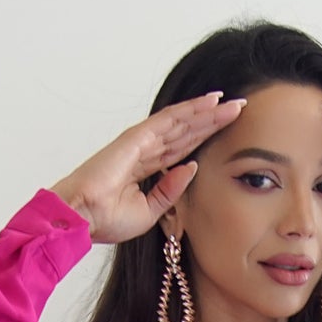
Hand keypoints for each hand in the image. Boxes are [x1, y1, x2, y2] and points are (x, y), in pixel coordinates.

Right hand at [50, 93, 246, 244]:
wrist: (84, 217)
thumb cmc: (106, 220)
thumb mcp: (150, 212)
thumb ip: (171, 191)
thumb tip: (191, 168)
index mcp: (147, 169)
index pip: (183, 148)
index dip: (205, 138)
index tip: (228, 132)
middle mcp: (146, 150)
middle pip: (186, 131)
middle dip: (212, 120)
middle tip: (238, 109)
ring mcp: (141, 141)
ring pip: (181, 122)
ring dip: (206, 111)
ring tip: (230, 102)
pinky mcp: (137, 137)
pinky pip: (169, 120)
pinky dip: (190, 110)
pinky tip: (209, 102)